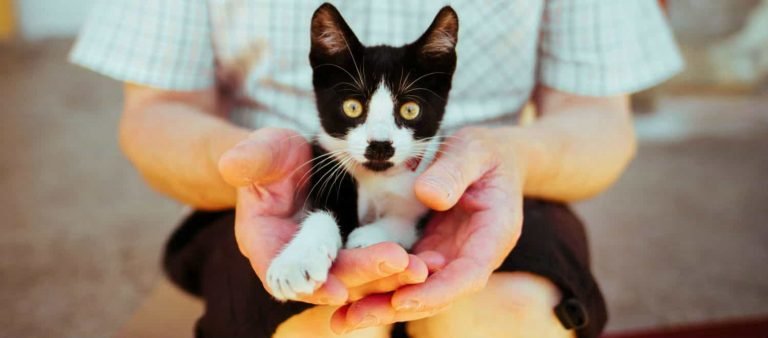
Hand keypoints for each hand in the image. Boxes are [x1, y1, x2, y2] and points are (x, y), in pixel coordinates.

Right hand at [219, 128, 443, 304]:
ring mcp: (327, 259)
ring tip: (421, 268)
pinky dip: (398, 267)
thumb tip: (230, 164)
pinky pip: (374, 265)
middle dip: (364, 275)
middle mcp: (297, 259)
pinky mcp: (353, 253)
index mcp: (265, 240)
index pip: (282, 272)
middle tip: (401, 265)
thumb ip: (252, 158)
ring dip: (389, 276)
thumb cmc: (275, 155)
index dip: (308, 283)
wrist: (299, 160)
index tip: (338, 290)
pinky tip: (426, 264)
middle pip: (329, 278)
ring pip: (357, 277)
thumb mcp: (265, 150)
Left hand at [330, 127, 524, 332]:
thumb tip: (429, 196)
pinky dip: (379, 286)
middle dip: (396, 308)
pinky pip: (405, 275)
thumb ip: (454, 171)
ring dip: (381, 305)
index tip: (401, 301)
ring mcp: (448, 256)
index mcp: (492, 236)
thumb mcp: (473, 151)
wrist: (491, 157)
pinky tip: (346, 296)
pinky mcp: (429, 252)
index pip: (467, 275)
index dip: (436, 291)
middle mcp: (470, 255)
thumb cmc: (485, 152)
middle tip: (354, 318)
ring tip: (340, 320)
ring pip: (417, 289)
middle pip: (436, 293)